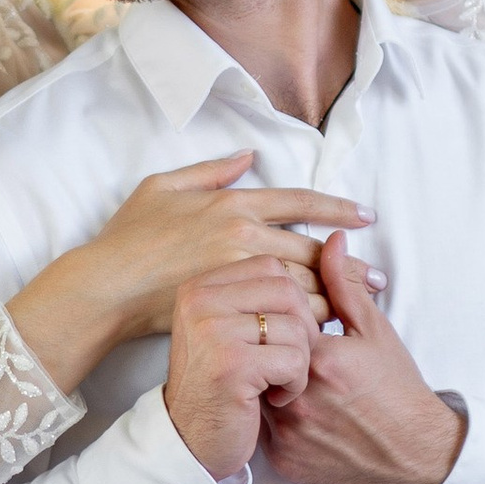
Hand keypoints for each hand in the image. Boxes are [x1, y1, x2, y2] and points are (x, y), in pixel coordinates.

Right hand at [9, 154, 367, 390]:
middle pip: (312, 251)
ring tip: (361, 307)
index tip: (365, 217)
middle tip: (379, 278)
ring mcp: (237, 274)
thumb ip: (209, 170)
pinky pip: (280, 315)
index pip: (300, 203)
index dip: (337, 209)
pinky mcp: (230, 308)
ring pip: (304, 286)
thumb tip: (248, 155)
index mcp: (232, 203)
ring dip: (336, 296)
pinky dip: (306, 321)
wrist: (106, 287)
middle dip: (349, 265)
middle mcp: (242, 235)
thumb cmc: (128, 236)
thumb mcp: (162, 187)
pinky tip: (323, 328)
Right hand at [162, 256, 323, 481]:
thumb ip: (278, 286)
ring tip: (277, 382)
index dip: (295, 302)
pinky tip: (274, 398)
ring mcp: (212, 331)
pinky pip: (294, 360)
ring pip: (295, 327)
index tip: (290, 334)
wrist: (189, 441)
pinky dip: (295, 385)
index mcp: (202, 285)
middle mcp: (200, 300)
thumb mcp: (240, 326)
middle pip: (287, 291)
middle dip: (303, 331)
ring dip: (300, 363)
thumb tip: (339, 241)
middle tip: (288, 361)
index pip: (272, 267)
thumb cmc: (223, 384)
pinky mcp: (230, 365)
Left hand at [260, 234, 464, 483]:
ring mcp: (288, 434)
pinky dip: (271, 421)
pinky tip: (297, 414)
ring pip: (254, 394)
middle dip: (270, 352)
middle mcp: (297, 398)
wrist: (416, 455)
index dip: (283, 319)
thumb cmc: (398, 390)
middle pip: (259, 358)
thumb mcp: (375, 331)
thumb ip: (343, 285)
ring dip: (264, 384)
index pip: (274, 322)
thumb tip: (329, 242)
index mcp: (318, 359)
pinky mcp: (284, 461)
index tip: (296, 323)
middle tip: (288, 352)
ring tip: (290, 382)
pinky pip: (261, 432)